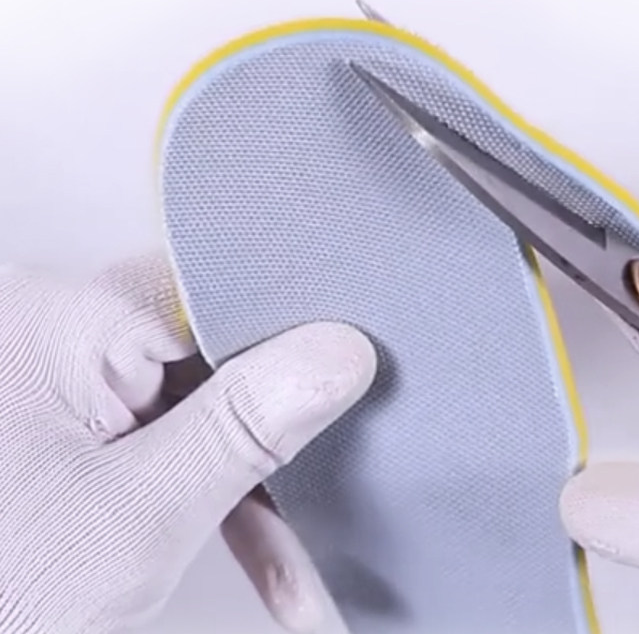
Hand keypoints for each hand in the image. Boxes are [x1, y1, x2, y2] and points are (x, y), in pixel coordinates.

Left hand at [0, 254, 375, 633]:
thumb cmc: (1, 595)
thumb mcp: (137, 521)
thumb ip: (245, 428)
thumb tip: (339, 355)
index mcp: (69, 317)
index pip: (225, 294)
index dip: (297, 342)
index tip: (352, 389)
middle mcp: (61, 323)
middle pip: (217, 351)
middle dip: (275, 432)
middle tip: (327, 483)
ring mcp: (64, 369)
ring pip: (198, 400)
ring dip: (247, 477)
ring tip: (290, 552)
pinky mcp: (69, 411)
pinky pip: (164, 428)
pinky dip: (207, 487)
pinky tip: (251, 540)